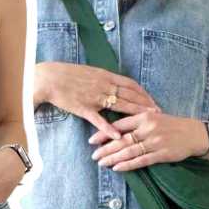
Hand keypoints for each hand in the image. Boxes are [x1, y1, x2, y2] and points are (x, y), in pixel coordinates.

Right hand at [34, 61, 156, 136]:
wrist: (50, 78)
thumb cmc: (67, 75)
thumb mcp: (89, 72)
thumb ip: (102, 79)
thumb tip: (113, 83)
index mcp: (105, 76)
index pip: (131, 84)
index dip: (143, 93)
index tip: (152, 100)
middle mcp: (104, 85)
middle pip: (131, 95)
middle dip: (146, 104)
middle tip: (158, 113)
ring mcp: (95, 97)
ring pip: (121, 105)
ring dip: (136, 113)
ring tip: (147, 121)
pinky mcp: (84, 108)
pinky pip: (99, 119)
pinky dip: (110, 128)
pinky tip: (119, 135)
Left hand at [90, 111, 207, 170]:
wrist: (195, 134)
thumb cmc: (172, 125)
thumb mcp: (155, 117)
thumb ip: (137, 121)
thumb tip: (115, 128)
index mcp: (145, 117)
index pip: (120, 125)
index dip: (104, 133)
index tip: (92, 140)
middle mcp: (149, 128)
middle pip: (122, 139)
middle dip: (105, 148)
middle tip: (93, 155)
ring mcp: (155, 141)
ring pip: (129, 151)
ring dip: (113, 158)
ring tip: (101, 162)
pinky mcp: (162, 154)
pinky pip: (141, 160)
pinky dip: (128, 165)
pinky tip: (117, 168)